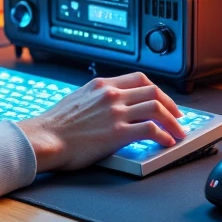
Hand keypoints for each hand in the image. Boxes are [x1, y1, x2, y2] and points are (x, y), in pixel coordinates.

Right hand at [18, 71, 185, 171]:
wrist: (43, 139)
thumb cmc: (54, 126)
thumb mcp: (76, 100)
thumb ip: (95, 99)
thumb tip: (107, 107)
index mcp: (101, 85)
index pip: (138, 78)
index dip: (157, 89)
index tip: (162, 100)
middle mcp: (110, 95)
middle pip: (153, 90)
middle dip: (171, 104)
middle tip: (177, 116)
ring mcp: (115, 113)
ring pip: (157, 107)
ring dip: (173, 121)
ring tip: (178, 132)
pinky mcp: (118, 133)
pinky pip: (151, 129)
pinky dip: (164, 135)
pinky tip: (166, 142)